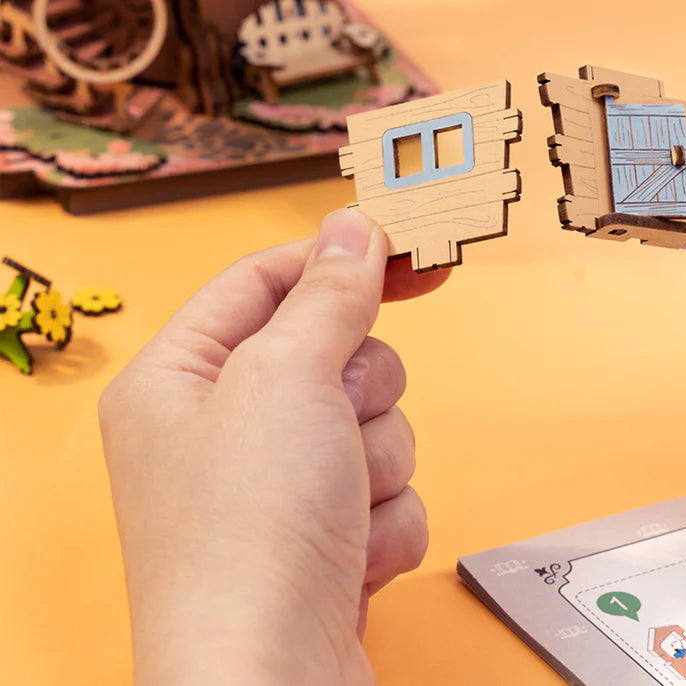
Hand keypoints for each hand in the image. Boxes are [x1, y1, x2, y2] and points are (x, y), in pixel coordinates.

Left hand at [99, 210, 448, 685]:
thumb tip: (353, 228)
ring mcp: (275, 488)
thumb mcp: (287, 377)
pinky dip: (384, 520)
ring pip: (374, 421)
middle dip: (359, 390)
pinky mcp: (323, 537)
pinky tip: (348, 555)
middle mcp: (222, 429)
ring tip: (336, 508)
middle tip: (333, 424)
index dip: (338, 259)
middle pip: (335, 351)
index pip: (267, 280)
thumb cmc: (246, 538)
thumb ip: (329, 293)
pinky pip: (390, 489)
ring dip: (375, 462)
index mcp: (180, 376)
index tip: (406, 247)